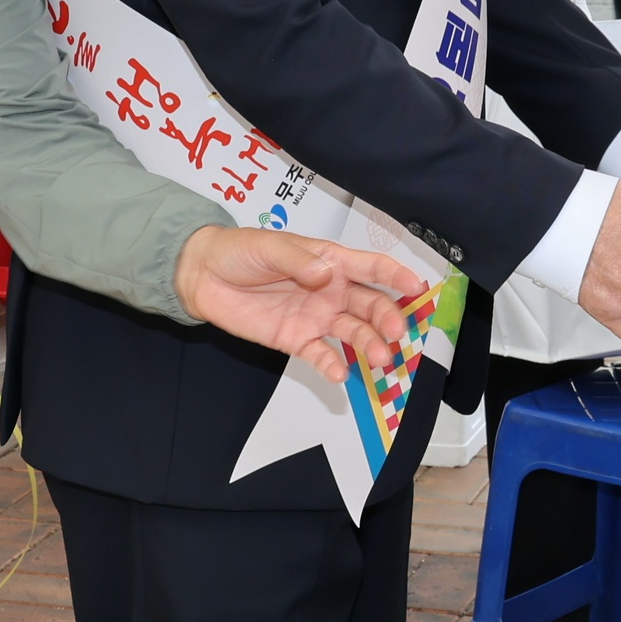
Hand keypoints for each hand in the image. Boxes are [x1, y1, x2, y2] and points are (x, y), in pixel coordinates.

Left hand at [176, 225, 430, 385]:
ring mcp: (316, 317)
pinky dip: (332, 365)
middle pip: (370, 304)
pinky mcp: (296, 340)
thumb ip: (299, 262)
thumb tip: (328, 275)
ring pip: (353, 331)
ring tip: (380, 358)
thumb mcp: (270, 247)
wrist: (203, 276)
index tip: (417, 288)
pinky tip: (341, 375)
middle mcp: (332, 290)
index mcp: (331, 261)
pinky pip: (321, 354)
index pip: (371, 267)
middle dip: (387, 317)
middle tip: (396, 332)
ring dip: (369, 344)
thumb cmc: (241, 251)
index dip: (396, 275)